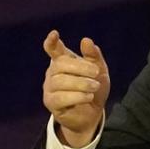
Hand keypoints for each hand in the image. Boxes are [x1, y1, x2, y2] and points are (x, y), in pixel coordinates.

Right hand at [42, 30, 109, 147]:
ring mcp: (50, 88)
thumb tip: (86, 40)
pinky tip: (88, 96)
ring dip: (81, 83)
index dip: (52, 42)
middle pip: (60, 65)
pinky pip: (60, 98)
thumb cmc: (93, 89)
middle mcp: (53, 73)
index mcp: (63, 62)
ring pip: (60, 82)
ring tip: (95, 86)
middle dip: (80, 67)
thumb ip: (94, 56)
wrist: (92, 114)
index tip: (54, 34)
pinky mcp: (51, 103)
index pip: (53, 49)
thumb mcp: (99, 71)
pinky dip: (76, 96)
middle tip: (96, 73)